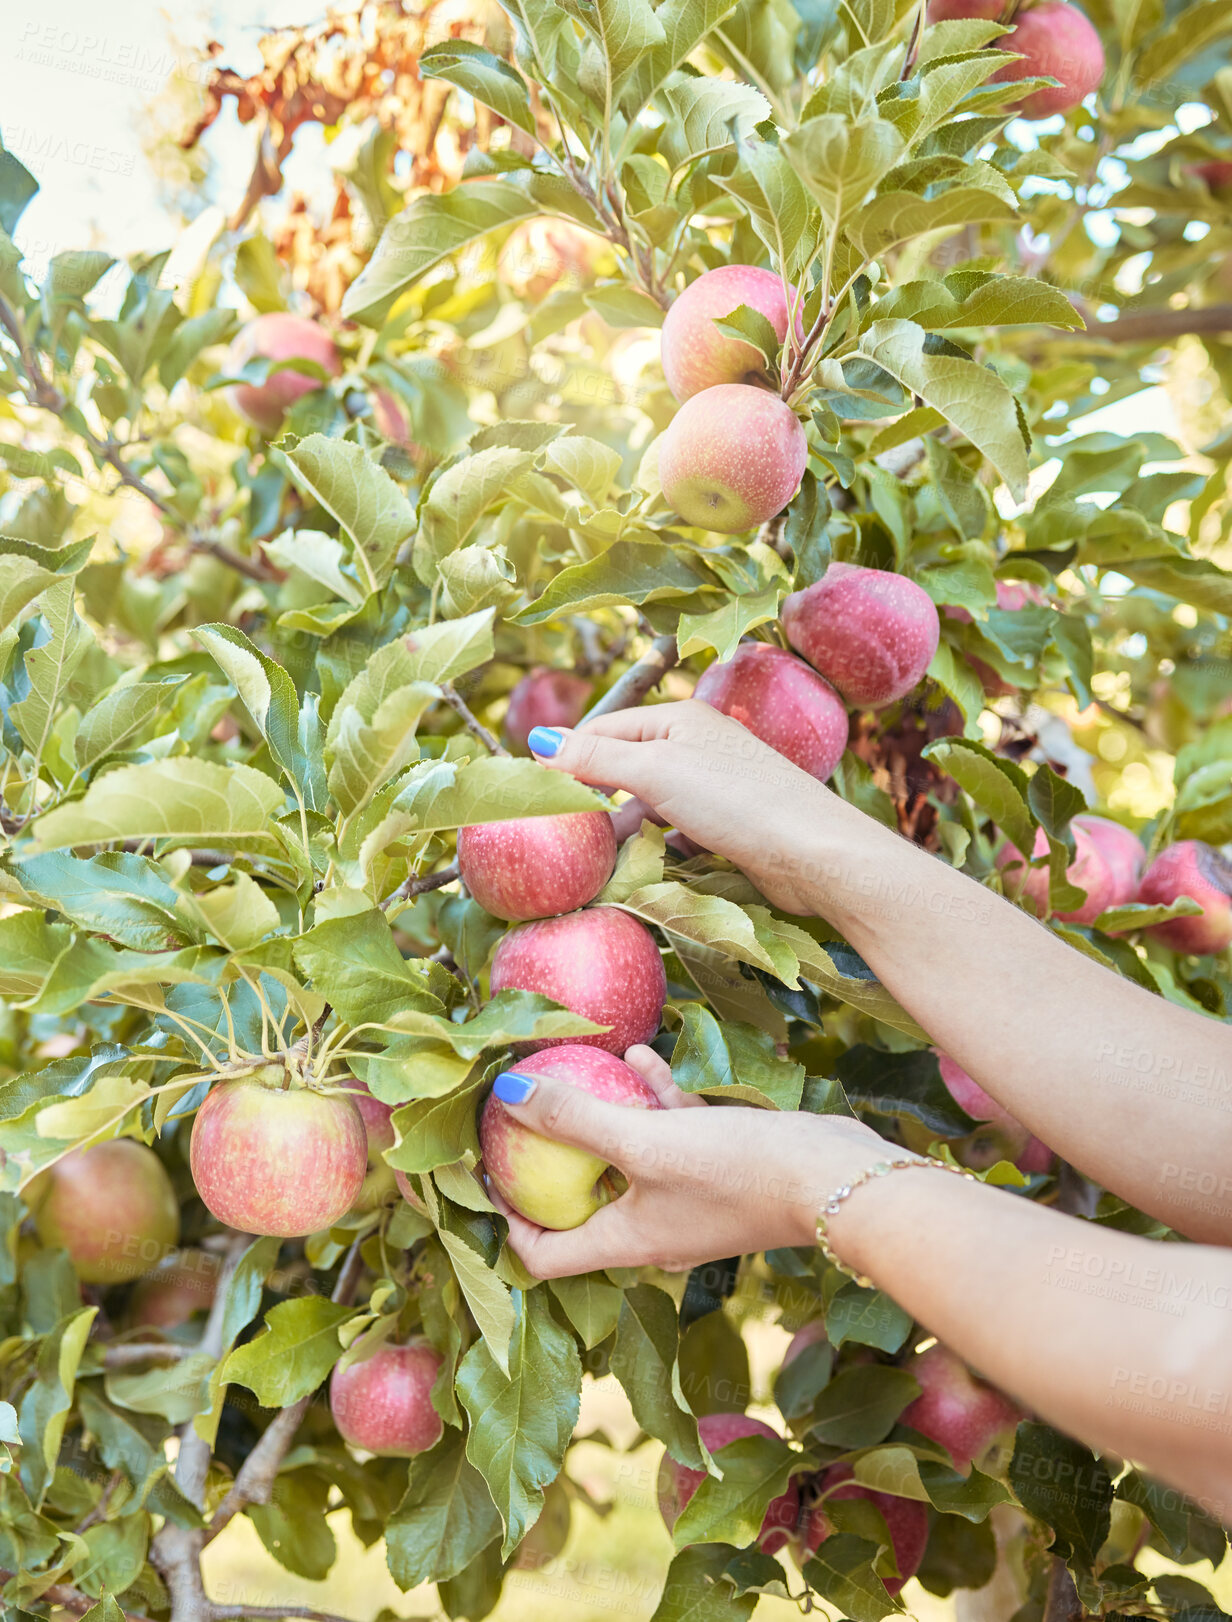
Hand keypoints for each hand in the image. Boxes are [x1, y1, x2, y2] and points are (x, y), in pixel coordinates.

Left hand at [486, 1045, 894, 1277]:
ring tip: (581, 1067)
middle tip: (521, 1109)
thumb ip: (576, 1118)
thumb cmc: (738, 1172)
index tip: (482, 1170)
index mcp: (623, 1242)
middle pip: (579, 1201)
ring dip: (603, 1115)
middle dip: (550, 1156)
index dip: (504, 1220)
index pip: (541, 1255)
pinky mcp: (718, 1171)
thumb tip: (507, 1095)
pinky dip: (652, 1101)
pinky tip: (644, 1056)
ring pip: (626, 1159)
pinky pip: (669, 1136)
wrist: (837, 1180)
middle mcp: (650, 1230)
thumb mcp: (646, 1141)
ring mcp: (686, 1202)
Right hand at [527, 700, 828, 912]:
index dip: (568, 757)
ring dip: (624, 831)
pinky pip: (674, 833)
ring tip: (595, 861)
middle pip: (625, 769)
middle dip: (595, 800)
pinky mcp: (726, 826)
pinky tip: (639, 871)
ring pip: (649, 806)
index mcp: (678, 718)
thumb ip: (596, 757)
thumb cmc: (734, 799)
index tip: (534, 792)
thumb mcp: (655, 770)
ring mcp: (713, 787)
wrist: (810, 851)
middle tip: (562, 835)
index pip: (605, 730)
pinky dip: (655, 849)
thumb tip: (539, 741)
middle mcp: (696, 746)